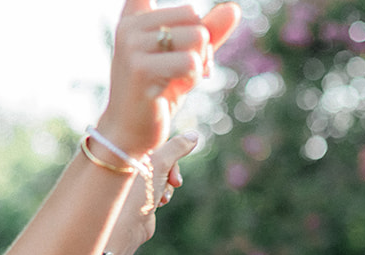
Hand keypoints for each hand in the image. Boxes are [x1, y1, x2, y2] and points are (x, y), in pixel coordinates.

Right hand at [97, 0, 241, 158]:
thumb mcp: (185, 57)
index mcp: (135, 16)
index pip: (185, 7)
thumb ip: (208, 31)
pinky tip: (177, 88)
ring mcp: (133, 46)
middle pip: (194, 18)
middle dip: (199, 47)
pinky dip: (193, 78)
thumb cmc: (159, 93)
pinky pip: (190, 61)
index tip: (180, 45)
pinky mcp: (141, 69)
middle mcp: (130, 26)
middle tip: (181, 70)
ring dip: (197, 64)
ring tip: (178, 79)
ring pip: (196, 37)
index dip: (195, 25)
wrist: (131, 132)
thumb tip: (234, 9)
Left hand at [110, 131, 202, 254]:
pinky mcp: (140, 195)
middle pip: (163, 158)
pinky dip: (162, 194)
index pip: (157, 140)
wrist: (125, 226)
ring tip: (162, 197)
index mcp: (130, 149)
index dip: (171, 152)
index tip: (174, 167)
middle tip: (175, 183)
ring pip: (163, 175)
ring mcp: (135, 179)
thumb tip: (194, 135)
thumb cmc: (136, 192)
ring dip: (167, 185)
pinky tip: (158, 204)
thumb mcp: (159, 164)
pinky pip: (159, 188)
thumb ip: (177, 147)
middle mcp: (131, 162)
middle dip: (171, 172)